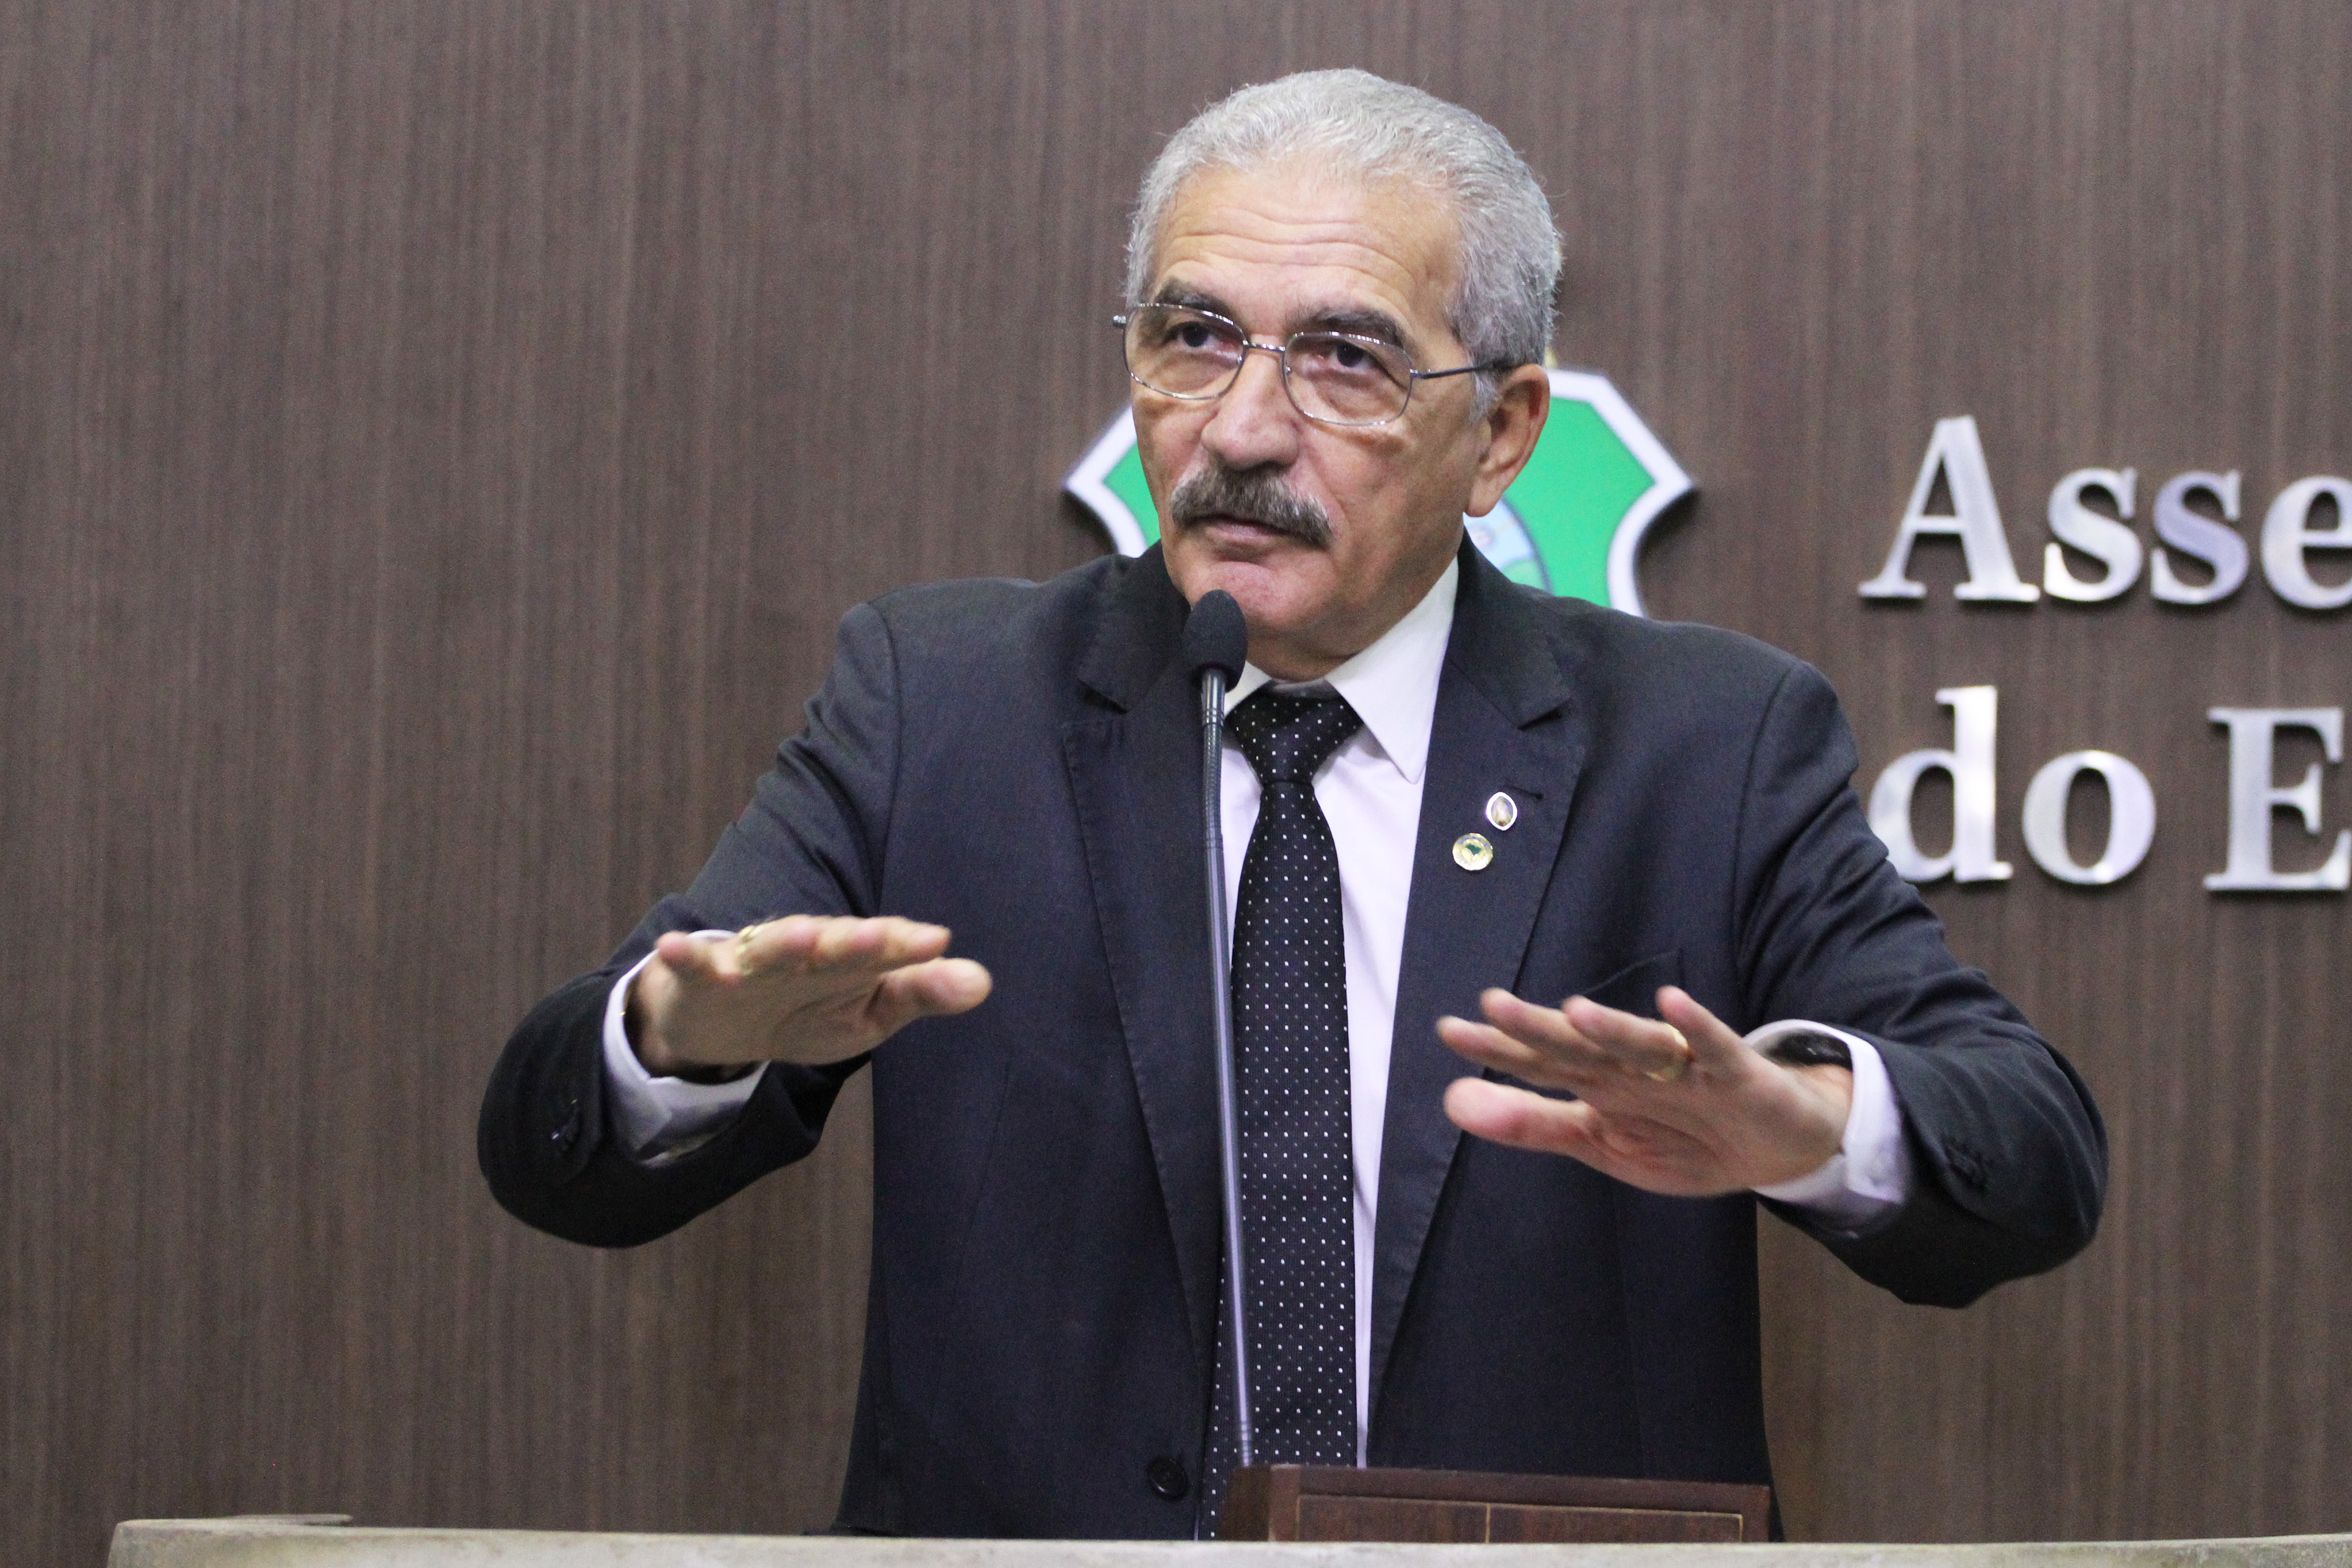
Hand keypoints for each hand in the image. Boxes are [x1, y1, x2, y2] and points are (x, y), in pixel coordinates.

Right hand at [626, 915, 991, 1073]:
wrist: (725, 1022)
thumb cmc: (809, 1007)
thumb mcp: (868, 1011)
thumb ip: (919, 993)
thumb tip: (982, 982)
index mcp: (848, 959)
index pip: (882, 951)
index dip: (906, 947)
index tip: (937, 942)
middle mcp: (804, 951)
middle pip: (832, 945)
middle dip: (855, 942)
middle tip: (883, 937)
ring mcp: (751, 961)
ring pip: (769, 950)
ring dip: (784, 942)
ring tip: (802, 934)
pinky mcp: (705, 976)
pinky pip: (697, 966)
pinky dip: (687, 956)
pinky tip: (676, 946)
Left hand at [1436, 986, 1851, 1195]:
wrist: (1776, 1150)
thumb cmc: (1682, 1137)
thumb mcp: (1599, 1143)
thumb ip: (1530, 1123)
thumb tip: (1451, 1101)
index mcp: (1598, 1083)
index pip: (1540, 1063)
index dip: (1498, 1050)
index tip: (1450, 1031)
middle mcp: (1633, 1066)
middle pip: (1581, 1046)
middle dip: (1539, 1030)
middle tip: (1492, 1006)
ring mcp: (1684, 1067)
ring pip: (1642, 1044)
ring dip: (1611, 1028)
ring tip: (1572, 1010)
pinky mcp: (1735, 1073)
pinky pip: (1714, 1048)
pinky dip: (1696, 1029)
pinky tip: (1672, 1003)